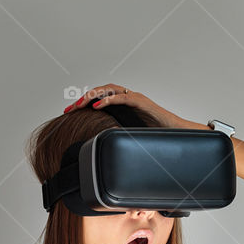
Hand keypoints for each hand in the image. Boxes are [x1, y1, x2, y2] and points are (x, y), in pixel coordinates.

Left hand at [63, 83, 205, 129]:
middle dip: (82, 99)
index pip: (97, 100)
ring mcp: (133, 98)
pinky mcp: (141, 102)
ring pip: (107, 90)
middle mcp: (126, 98)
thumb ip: (115, 138)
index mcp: (121, 106)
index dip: (82, 104)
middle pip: (99, 92)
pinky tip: (96, 106)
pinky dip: (107, 100)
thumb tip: (98, 153)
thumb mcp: (128, 137)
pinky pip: (122, 97)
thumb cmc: (154, 136)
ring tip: (79, 105)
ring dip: (91, 96)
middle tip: (69, 110)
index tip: (67, 113)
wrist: (176, 134)